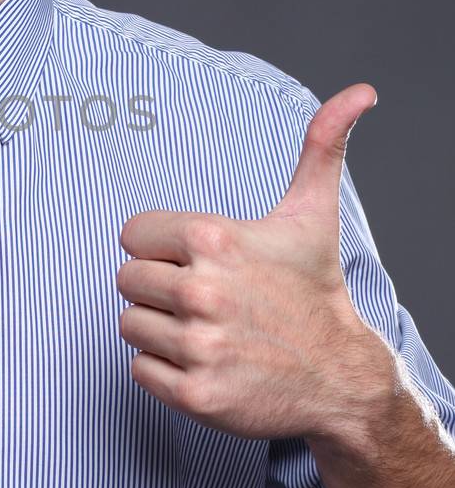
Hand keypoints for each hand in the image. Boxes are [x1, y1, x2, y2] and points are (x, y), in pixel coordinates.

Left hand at [116, 83, 395, 443]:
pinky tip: (206, 362)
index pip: (132, 236)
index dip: (163, 249)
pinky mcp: (194, 394)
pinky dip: (165, 370)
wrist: (340, 375)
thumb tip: (359, 93)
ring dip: (161, 330)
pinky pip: (138, 369)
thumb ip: (321, 145)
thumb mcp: (312, 214)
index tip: (201, 262)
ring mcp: (198, 346)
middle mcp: (202, 291)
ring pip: (130, 325)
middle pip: (127, 280)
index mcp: (214, 239)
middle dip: (160, 289)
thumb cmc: (314, 291)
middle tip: (206, 300)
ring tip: (209, 331)